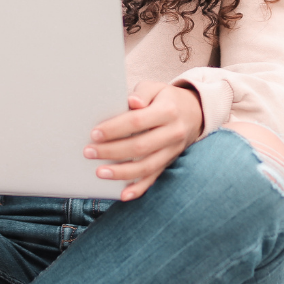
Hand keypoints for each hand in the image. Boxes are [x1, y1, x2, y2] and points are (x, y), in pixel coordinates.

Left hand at [86, 80, 203, 201]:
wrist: (194, 112)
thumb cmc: (166, 98)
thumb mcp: (155, 88)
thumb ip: (141, 93)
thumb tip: (132, 102)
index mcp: (167, 111)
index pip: (137, 121)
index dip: (115, 129)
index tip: (94, 134)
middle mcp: (173, 132)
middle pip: (140, 146)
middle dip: (112, 151)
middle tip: (89, 152)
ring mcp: (173, 150)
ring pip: (146, 166)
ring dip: (122, 172)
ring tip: (100, 172)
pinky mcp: (170, 162)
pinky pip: (154, 178)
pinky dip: (139, 188)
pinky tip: (123, 195)